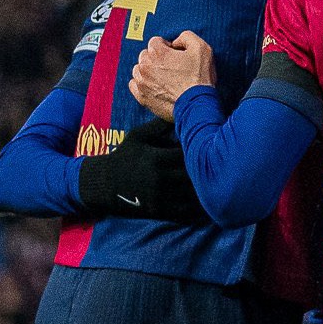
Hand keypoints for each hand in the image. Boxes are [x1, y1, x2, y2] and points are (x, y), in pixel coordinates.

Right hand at [76, 118, 209, 224]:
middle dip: (206, 172)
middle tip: (218, 168)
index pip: (187, 154)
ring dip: (205, 191)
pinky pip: (183, 212)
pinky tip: (207, 204)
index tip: (209, 149)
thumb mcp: (137, 136)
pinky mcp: (158, 211)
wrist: (104, 183)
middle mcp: (159, 178)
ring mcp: (159, 196)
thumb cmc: (123, 156)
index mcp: (156, 158)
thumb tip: (181, 111)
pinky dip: (197, 209)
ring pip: (190, 195)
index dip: (200, 152)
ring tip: (218, 185)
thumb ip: (159, 126)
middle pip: (192, 175)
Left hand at [129, 32, 216, 120]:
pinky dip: (142, 84)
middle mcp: (145, 66)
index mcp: (157, 52)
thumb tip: (176, 41)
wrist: (197, 106)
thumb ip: (186, 36)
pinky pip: (134, 85)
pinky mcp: (142, 97)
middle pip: (146, 55)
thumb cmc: (200, 78)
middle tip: (172, 67)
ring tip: (163, 77)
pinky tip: (153, 86)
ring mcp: (142, 83)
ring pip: (139, 69)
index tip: (176, 56)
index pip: (156, 41)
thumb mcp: (201, 48)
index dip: (168, 47)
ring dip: (148, 70)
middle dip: (157, 58)